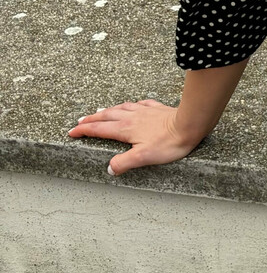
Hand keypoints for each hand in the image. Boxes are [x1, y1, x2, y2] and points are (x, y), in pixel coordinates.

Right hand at [67, 99, 201, 175]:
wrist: (189, 124)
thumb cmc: (169, 142)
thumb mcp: (143, 157)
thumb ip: (124, 162)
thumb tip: (110, 168)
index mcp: (125, 129)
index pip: (99, 130)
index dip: (84, 131)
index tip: (72, 132)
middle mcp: (132, 118)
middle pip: (106, 117)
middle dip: (91, 120)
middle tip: (80, 121)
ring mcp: (144, 111)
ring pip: (120, 108)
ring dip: (107, 110)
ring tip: (100, 112)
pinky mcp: (157, 109)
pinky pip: (140, 104)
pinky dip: (131, 105)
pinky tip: (133, 105)